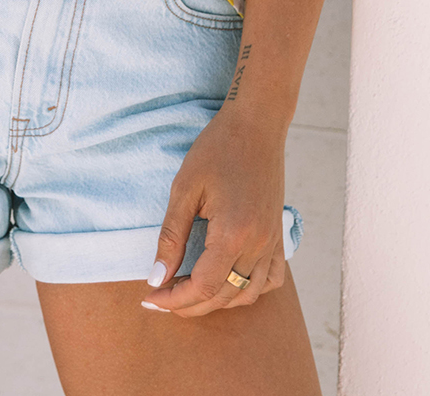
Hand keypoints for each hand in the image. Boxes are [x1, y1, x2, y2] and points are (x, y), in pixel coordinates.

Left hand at [143, 109, 287, 316]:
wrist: (256, 124)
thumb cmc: (216, 148)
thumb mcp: (184, 188)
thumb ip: (171, 236)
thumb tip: (157, 279)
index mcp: (233, 233)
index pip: (202, 287)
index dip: (174, 300)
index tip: (151, 298)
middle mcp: (258, 245)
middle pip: (223, 296)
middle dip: (189, 305)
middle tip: (161, 296)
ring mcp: (273, 242)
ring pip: (247, 294)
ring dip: (217, 301)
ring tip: (188, 291)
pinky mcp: (279, 235)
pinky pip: (270, 279)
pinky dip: (249, 290)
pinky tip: (227, 280)